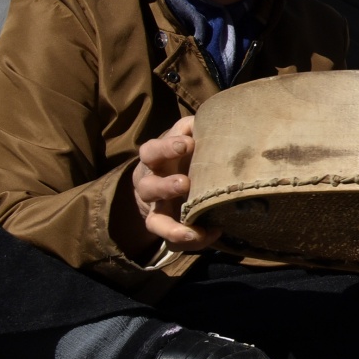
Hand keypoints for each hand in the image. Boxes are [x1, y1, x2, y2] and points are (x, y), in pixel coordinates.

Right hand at [131, 117, 219, 254]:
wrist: (167, 179)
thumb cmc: (181, 153)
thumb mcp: (184, 137)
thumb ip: (192, 128)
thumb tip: (205, 118)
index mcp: (153, 159)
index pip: (151, 151)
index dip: (166, 147)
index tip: (187, 144)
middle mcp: (150, 184)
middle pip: (148, 186)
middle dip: (166, 186)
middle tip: (185, 184)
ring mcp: (156, 209)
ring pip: (155, 221)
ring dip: (172, 226)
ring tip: (192, 230)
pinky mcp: (166, 227)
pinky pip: (171, 240)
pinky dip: (188, 240)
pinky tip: (210, 234)